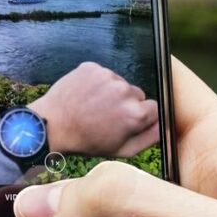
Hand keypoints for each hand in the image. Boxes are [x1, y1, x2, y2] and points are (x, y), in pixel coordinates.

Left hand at [29, 61, 157, 157]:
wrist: (52, 125)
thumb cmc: (87, 141)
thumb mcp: (122, 150)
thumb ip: (149, 138)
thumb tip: (164, 126)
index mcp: (136, 113)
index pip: (154, 108)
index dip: (141, 116)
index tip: (127, 122)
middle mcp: (124, 91)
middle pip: (137, 94)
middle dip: (127, 104)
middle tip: (106, 116)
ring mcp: (107, 76)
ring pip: (120, 83)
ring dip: (111, 92)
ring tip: (93, 107)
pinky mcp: (92, 67)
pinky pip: (103, 74)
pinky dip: (96, 83)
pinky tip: (85, 96)